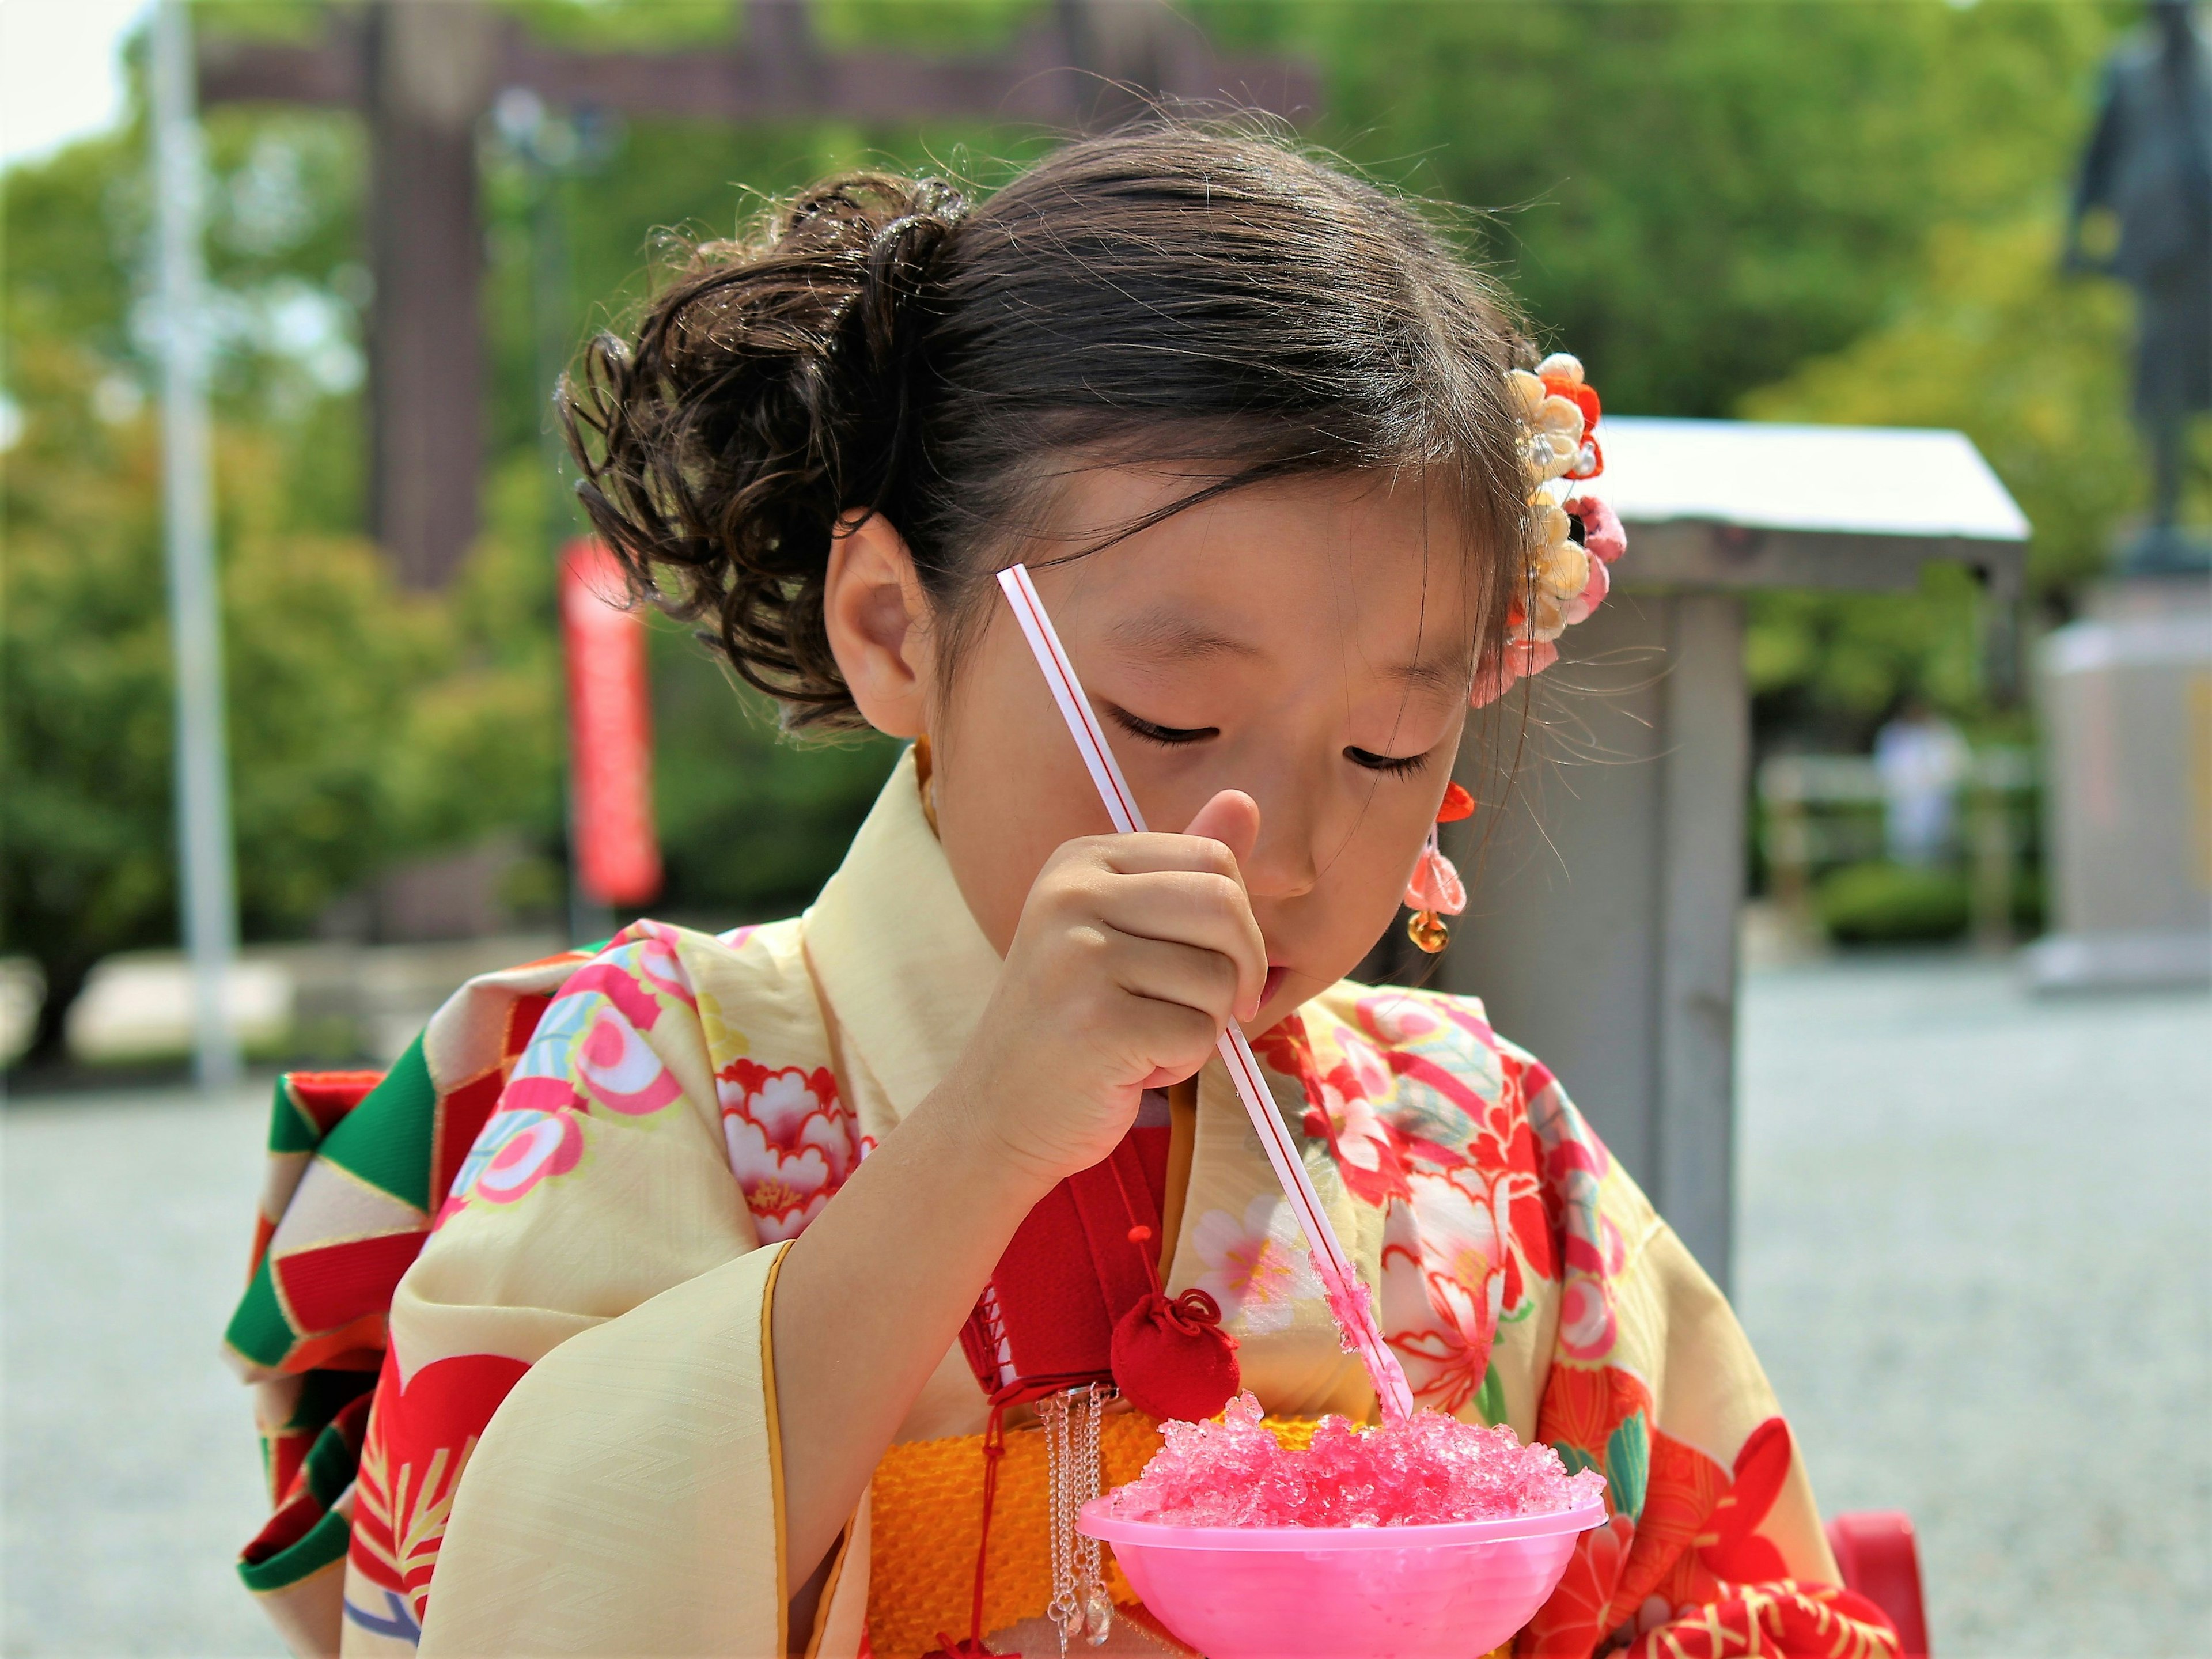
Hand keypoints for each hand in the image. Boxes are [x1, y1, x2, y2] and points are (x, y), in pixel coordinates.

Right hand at [938, 790, 1266, 1191]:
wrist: (997, 1112)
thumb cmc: (1076, 1021)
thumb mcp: (1125, 931)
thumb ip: (1184, 872)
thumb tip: (1244, 799)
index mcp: (1080, 859)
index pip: (1211, 858)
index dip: (1237, 921)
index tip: (1213, 963)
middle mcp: (1071, 895)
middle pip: (1224, 907)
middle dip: (1239, 970)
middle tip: (1210, 1010)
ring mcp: (1078, 957)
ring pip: (1218, 978)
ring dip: (1202, 1026)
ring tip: (1144, 1038)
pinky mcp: (1095, 1024)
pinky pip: (1198, 1034)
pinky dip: (1182, 1063)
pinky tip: (1132, 1069)